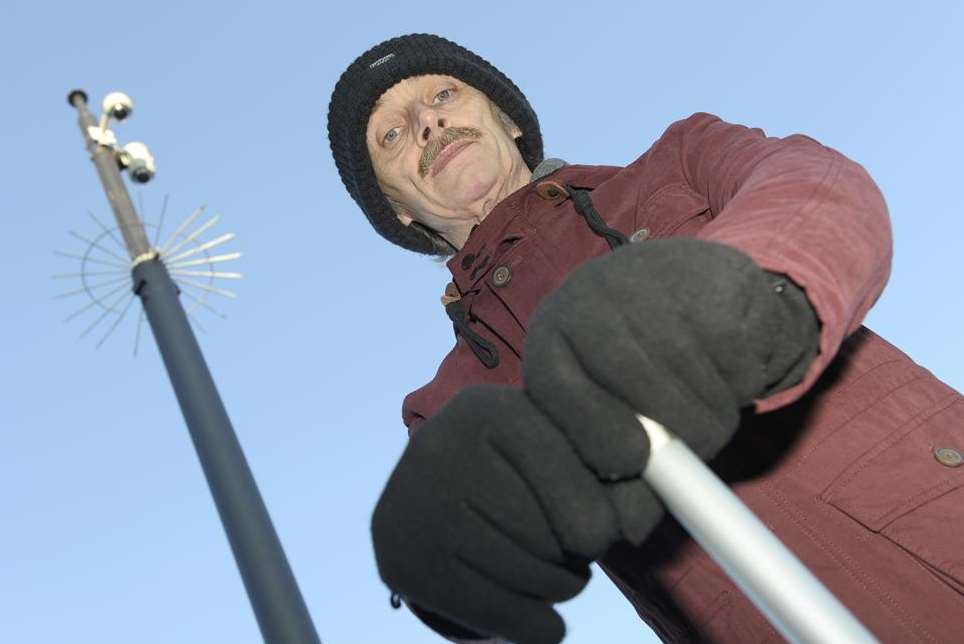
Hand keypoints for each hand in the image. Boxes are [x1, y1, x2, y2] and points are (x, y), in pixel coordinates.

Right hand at [371, 385, 661, 643]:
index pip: (574, 470)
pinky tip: (544, 616)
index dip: (604, 509)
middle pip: (557, 529)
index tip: (610, 528)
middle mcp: (444, 448)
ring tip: (556, 570)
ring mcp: (416, 507)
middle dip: (582, 551)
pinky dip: (539, 625)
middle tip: (576, 548)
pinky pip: (501, 614)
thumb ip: (608, 469)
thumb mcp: (554, 443)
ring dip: (563, 585)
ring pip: (534, 574)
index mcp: (490, 409)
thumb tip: (631, 521)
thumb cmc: (515, 468)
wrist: (426, 493)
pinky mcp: (403, 562)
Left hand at [523, 238, 818, 485]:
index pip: (560, 396)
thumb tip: (628, 531)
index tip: (636, 463)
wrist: (688, 285)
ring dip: (717, 415)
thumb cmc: (638, 368)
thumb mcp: (609, 409)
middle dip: (678, 438)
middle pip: (639, 391)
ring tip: (710, 404)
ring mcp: (650, 278)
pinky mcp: (712, 274)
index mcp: (551, 337)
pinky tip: (727, 364)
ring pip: (696, 381)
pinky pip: (738, 358)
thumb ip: (614, 468)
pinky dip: (745, 380)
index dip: (601, 441)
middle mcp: (589, 296)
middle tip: (697, 446)